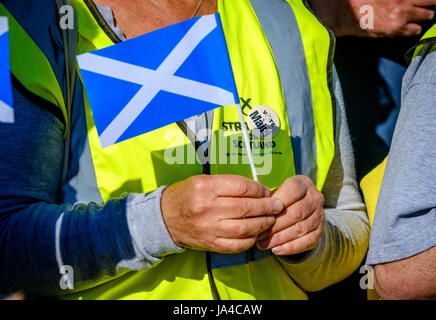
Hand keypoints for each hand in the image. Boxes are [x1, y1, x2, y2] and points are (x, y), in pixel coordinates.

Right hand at [161, 175, 283, 252]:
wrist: (164, 218)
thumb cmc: (186, 195)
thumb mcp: (203, 181)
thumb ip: (228, 184)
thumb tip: (257, 189)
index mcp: (205, 187)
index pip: (241, 187)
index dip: (259, 189)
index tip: (266, 191)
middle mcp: (207, 208)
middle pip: (245, 208)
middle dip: (267, 207)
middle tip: (277, 206)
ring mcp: (208, 228)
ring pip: (244, 228)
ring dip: (263, 224)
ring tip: (271, 220)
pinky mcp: (210, 243)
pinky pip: (236, 245)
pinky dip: (250, 240)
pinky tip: (256, 234)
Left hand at [256, 176, 324, 255]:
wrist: (300, 206)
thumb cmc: (281, 198)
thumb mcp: (276, 191)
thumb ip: (268, 199)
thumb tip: (254, 211)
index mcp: (303, 183)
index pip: (293, 191)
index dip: (277, 202)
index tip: (262, 213)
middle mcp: (315, 198)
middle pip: (296, 212)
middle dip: (275, 225)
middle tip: (259, 234)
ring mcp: (319, 215)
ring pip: (301, 228)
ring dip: (280, 238)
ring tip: (263, 244)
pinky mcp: (320, 230)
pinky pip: (308, 241)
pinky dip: (291, 247)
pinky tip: (276, 250)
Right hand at [309, 0, 435, 36]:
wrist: (345, 13)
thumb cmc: (358, 0)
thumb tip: (402, 0)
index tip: (420, 1)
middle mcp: (404, 0)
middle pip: (431, 1)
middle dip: (428, 5)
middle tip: (421, 8)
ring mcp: (402, 14)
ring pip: (428, 15)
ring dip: (424, 16)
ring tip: (417, 18)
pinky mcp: (395, 29)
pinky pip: (416, 30)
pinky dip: (414, 29)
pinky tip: (408, 28)